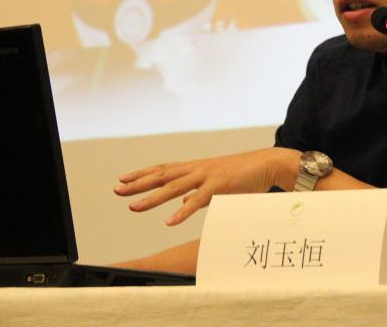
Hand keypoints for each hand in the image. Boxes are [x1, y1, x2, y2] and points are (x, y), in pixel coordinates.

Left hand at [114, 147, 299, 224]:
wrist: (269, 164)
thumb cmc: (245, 175)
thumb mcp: (218, 185)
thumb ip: (199, 194)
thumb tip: (183, 203)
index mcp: (197, 168)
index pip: (164, 169)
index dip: (143, 174)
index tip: (124, 180)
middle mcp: (198, 168)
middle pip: (162, 175)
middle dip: (138, 183)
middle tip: (117, 189)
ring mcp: (208, 175)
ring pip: (174, 186)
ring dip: (153, 198)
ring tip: (134, 207)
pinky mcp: (220, 185)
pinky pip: (198, 200)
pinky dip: (183, 211)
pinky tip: (169, 222)